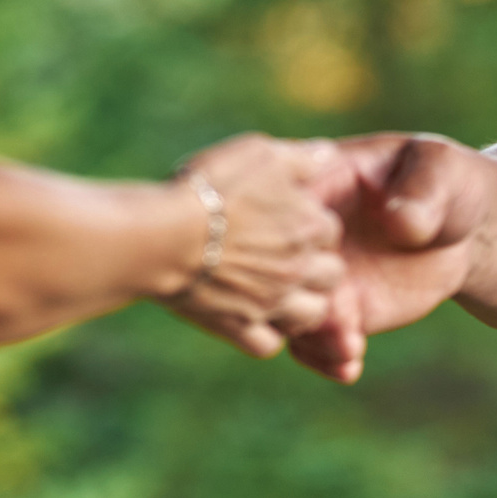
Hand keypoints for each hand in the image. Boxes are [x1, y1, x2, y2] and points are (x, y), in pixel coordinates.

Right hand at [158, 134, 348, 358]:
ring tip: (276, 289)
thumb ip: (301, 157)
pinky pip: (269, 344)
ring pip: (312, 315)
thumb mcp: (259, 153)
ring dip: (301, 304)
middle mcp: (299, 268)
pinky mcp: (240, 327)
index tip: (285, 216)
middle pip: (333, 275)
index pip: (329, 228)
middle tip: (286, 255)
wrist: (164, 236)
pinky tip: (251, 315)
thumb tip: (328, 154)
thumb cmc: (211, 188)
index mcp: (308, 225)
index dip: (309, 221)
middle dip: (317, 266)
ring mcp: (272, 302)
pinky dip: (266, 333)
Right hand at [287, 133, 486, 383]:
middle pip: (283, 268)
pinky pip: (317, 341)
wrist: (460, 231)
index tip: (329, 256)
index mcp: (320, 184)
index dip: (295, 232)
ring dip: (313, 337)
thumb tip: (401, 222)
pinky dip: (326, 358)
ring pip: (294, 311)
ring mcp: (322, 276)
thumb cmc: (444, 182)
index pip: (288, 206)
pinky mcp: (340, 311)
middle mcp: (308, 236)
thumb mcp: (439, 169)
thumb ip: (421, 189)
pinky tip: (350, 366)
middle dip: (302, 296)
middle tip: (340, 317)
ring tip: (350, 348)